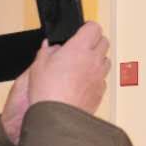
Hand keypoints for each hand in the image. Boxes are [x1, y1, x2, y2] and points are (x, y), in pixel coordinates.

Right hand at [0, 22, 110, 142]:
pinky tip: (83, 83)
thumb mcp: (38, 66)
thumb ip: (46, 52)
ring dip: (97, 59)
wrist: (57, 117)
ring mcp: (99, 76)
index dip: (88, 28)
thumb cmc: (47, 92)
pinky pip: (102, 79)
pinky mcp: (101, 91)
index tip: (81, 31)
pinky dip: (96, 77)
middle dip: (94, 42)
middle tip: (81, 47)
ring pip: (106, 60)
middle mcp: (93, 60)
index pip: (94, 27)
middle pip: (104, 42)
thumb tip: (50, 47)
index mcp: (79, 48)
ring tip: (82, 66)